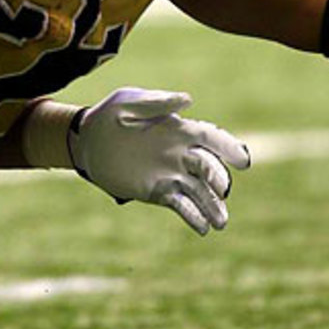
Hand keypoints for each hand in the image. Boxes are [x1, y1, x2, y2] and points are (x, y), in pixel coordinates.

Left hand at [68, 88, 249, 234]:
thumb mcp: (129, 103)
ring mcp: (170, 174)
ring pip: (199, 191)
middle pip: (207, 167)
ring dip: (212, 206)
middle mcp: (179, 153)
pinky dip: (192, 216)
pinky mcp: (157, 191)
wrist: (86, 141)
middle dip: (218, 179)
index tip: (243, 161)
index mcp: (177, 129)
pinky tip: (203, 228)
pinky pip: (180, 205)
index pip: (209, 137)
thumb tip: (188, 99)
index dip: (228, 147)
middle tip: (222, 191)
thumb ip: (158, 102)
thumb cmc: (109, 115)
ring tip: (220, 223)